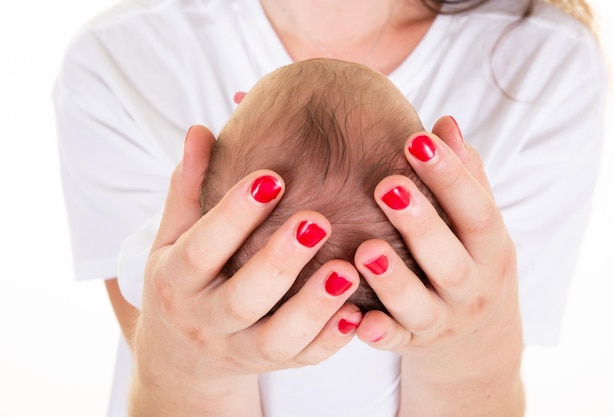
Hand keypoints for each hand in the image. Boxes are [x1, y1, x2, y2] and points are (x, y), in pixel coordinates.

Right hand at [131, 126, 361, 416]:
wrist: (183, 352)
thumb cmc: (184, 277)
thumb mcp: (174, 237)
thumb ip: (190, 188)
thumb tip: (200, 130)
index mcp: (176, 281)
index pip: (201, 249)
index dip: (233, 216)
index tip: (270, 178)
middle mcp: (206, 320)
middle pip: (241, 300)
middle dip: (279, 262)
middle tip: (316, 221)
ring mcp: (241, 350)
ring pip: (277, 339)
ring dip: (313, 307)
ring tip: (347, 269)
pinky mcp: (273, 365)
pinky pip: (304, 360)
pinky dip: (331, 340)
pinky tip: (357, 313)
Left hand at [354, 116, 523, 415]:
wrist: (477, 338)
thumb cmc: (468, 258)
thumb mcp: (477, 223)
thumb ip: (464, 175)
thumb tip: (445, 120)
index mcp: (491, 249)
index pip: (477, 210)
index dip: (450, 176)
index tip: (417, 139)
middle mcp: (471, 288)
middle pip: (449, 260)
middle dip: (421, 225)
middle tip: (387, 187)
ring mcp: (442, 322)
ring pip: (419, 306)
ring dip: (393, 280)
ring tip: (364, 251)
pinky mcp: (412, 345)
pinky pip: (393, 343)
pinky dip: (377, 334)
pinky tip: (355, 319)